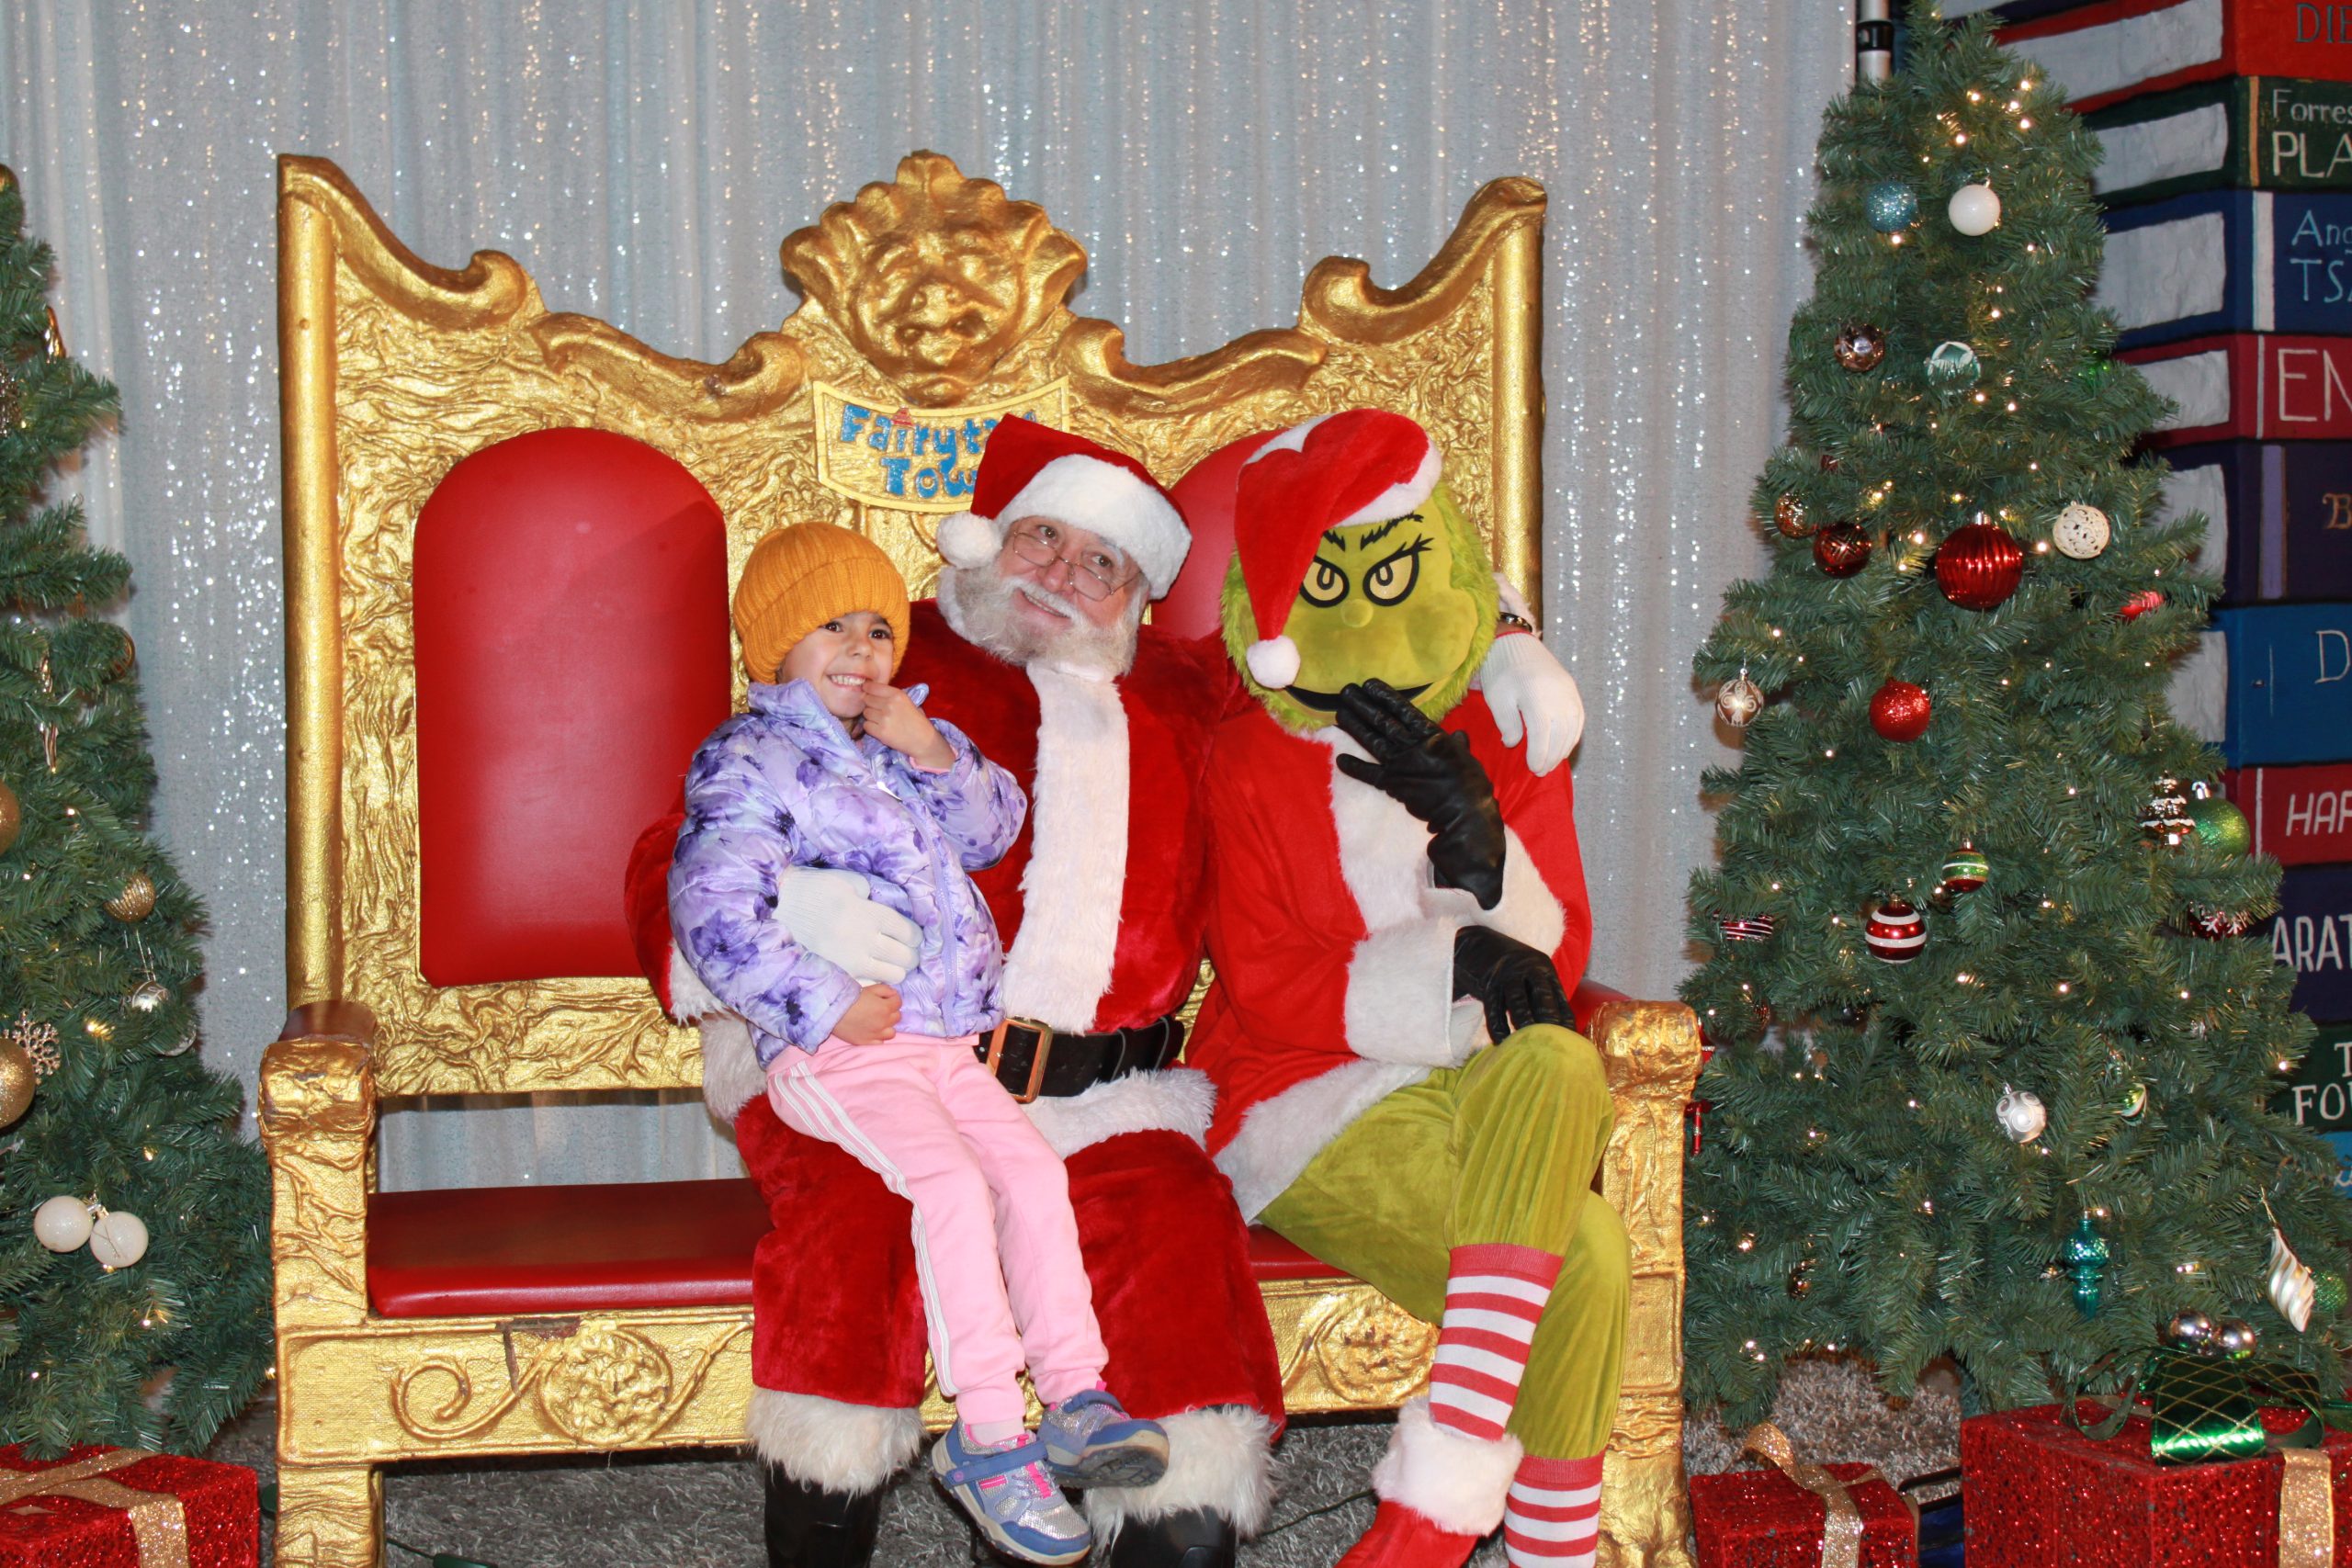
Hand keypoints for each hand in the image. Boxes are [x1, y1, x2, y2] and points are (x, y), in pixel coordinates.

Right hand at [772, 867, 918, 984]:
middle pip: (905, 957)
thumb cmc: (816, 889)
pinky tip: (873, 970)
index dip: (916, 937)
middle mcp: (866, 938)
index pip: (909, 933)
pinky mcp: (841, 972)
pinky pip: (872, 983)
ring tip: (891, 964)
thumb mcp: (849, 883)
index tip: (913, 937)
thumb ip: (872, 895)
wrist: (781, 907)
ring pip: (893, 976)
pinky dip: (878, 980)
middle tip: (906, 952)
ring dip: (897, 970)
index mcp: (872, 913)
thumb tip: (884, 909)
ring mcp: (853, 959)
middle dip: (911, 956)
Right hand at [834, 984, 901, 1045]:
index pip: (899, 1002)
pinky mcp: (866, 1042)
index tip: (886, 997)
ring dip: (887, 1026)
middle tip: (880, 1008)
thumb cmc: (850, 998)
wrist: (833, 1011)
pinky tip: (872, 1030)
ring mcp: (876, 1034)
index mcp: (885, 1008)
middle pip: (896, 1017)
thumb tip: (893, 994)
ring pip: (891, 1032)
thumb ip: (885, 990)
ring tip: (877, 1021)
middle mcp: (883, 1023)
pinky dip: (878, 1037)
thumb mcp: (870, 988)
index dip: (893, 998)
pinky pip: (880, 1042)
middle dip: (891, 1011)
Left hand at [862, 683, 953, 770]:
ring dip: (870, 717)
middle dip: (869, 704)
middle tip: (877, 710)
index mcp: (898, 695)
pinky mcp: (881, 732)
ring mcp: (884, 719)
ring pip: (866, 713)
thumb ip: (891, 695)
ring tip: (881, 721)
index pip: (872, 687)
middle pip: (867, 699)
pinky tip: (880, 729)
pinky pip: (866, 726)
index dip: (867, 689)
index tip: (866, 692)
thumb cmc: (917, 721)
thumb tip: (869, 691)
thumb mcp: (908, 701)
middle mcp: (890, 704)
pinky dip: (871, 728)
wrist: (924, 741)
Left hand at [1334, 679, 1506, 909]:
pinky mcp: (1392, 784)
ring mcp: (1399, 764)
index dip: (1384, 695)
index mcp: (1430, 734)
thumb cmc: (1470, 783)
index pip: (1403, 709)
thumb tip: (1458, 735)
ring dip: (1354, 726)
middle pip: (1382, 721)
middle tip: (1345, 691)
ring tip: (1339, 713)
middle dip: (1362, 705)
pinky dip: (1354, 767)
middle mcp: (1411, 745)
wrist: (1464, 811)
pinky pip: (1368, 774)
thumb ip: (1458, 745)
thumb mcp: (1467, 757)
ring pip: (1371, 741)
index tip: (1368, 684)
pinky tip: (1339, 759)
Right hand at [1451, 926, 1569, 1041]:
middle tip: (1553, 1040)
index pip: (1558, 995)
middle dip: (1548, 1018)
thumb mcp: (1530, 973)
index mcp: (1543, 968)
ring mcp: (1507, 976)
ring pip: (1518, 1001)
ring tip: (1528, 1041)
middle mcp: (1527, 969)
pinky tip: (1502, 1040)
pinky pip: (1494, 1007)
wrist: (1476, 943)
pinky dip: (1498, 1026)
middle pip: (1541, 995)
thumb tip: (1558, 1027)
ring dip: (1524, 1021)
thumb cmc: (1509, 968)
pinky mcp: (1488, 983)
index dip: (1565, 1017)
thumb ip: (1542, 994)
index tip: (1570, 1037)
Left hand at [1478, 627, 1583, 776]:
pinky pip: (1579, 717)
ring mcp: (1569, 691)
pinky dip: (1573, 734)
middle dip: (1552, 757)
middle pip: (1560, 735)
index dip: (1539, 755)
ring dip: (1563, 749)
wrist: (1514, 641)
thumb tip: (1514, 744)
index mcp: (1537, 697)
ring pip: (1572, 728)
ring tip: (1552, 763)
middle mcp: (1558, 695)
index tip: (1533, 768)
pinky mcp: (1572, 688)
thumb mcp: (1496, 698)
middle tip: (1541, 772)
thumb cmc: (1500, 670)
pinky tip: (1564, 745)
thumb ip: (1507, 723)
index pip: (1543, 735)